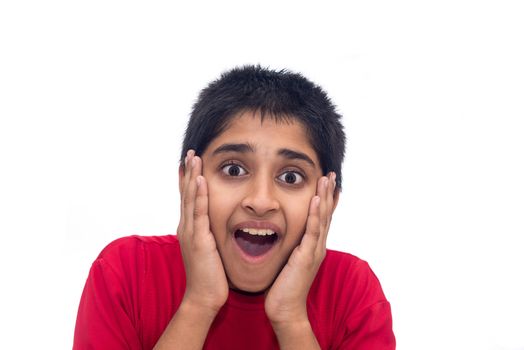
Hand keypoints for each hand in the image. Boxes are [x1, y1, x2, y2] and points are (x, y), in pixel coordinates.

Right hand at [177, 150, 228, 314]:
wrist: (204, 297)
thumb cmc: (210, 275)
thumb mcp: (208, 249)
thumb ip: (209, 234)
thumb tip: (215, 225)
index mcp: (190, 229)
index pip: (188, 199)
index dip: (189, 180)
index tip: (191, 162)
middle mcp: (186, 227)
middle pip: (185, 194)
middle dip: (188, 171)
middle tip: (190, 152)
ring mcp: (190, 232)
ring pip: (189, 198)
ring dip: (192, 176)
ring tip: (194, 157)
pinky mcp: (198, 239)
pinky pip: (198, 212)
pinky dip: (198, 194)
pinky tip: (199, 179)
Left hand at [265, 172, 336, 326]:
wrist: (285, 309)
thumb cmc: (283, 287)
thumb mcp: (289, 261)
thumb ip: (291, 247)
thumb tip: (285, 235)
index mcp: (313, 247)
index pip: (321, 218)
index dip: (326, 199)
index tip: (328, 182)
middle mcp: (317, 246)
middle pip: (326, 214)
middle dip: (329, 192)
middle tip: (332, 173)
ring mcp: (314, 251)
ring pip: (322, 219)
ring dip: (325, 197)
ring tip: (327, 178)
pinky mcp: (306, 257)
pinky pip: (312, 231)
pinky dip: (315, 214)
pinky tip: (316, 200)